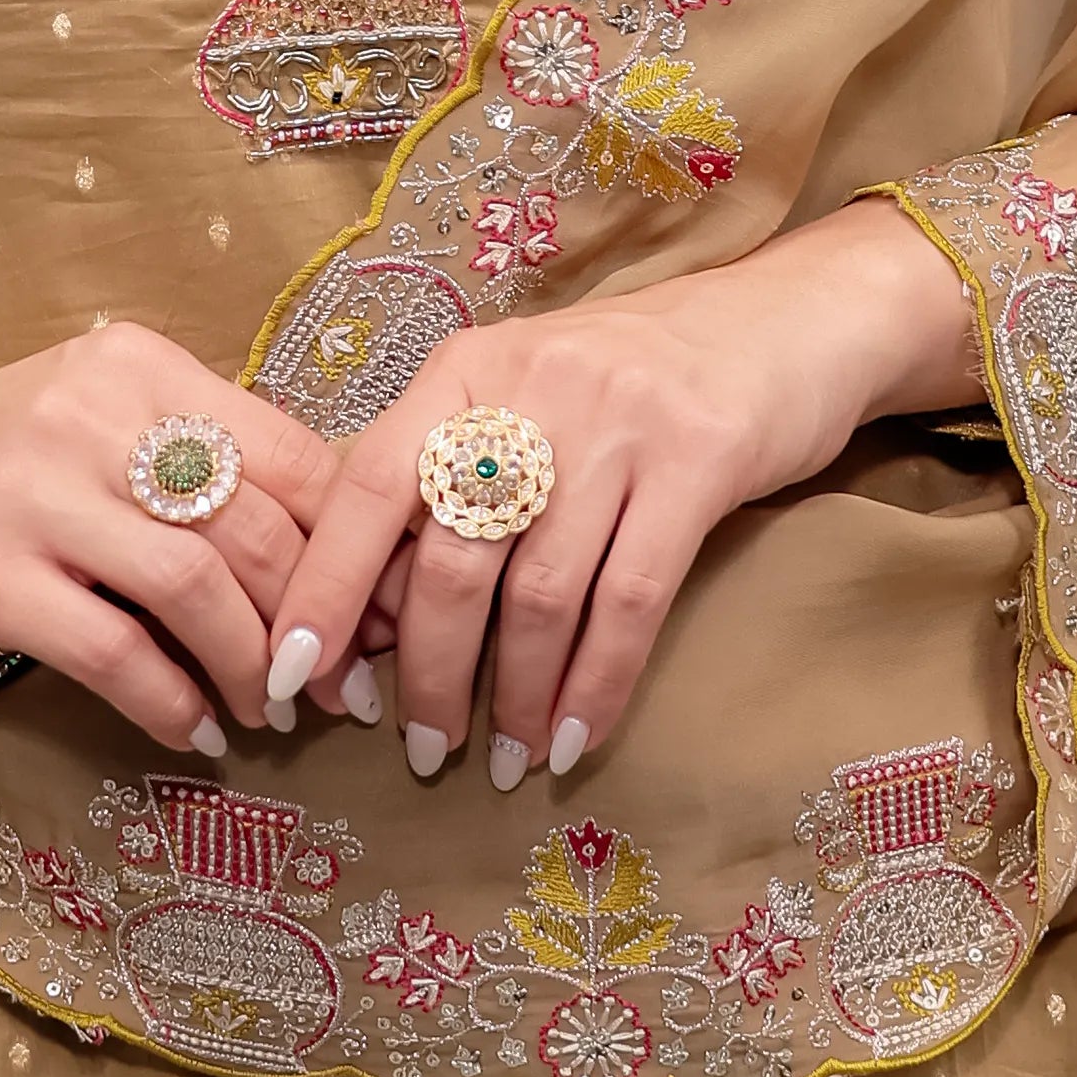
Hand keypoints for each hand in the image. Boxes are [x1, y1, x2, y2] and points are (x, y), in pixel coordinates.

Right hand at [0, 324, 341, 758]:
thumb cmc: (1, 456)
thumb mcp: (104, 419)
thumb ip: (205, 462)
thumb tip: (342, 561)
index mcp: (140, 366)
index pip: (290, 456)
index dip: (353, 548)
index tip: (384, 614)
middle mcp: (89, 415)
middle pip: (253, 527)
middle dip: (316, 621)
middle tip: (338, 685)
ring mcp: (30, 494)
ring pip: (193, 587)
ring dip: (250, 666)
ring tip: (267, 710)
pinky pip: (110, 651)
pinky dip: (168, 701)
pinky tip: (191, 730)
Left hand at [257, 201, 981, 784]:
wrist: (784, 319)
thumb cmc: (631, 377)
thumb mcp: (523, 397)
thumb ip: (449, 478)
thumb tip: (368, 610)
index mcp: (465, 372)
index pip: (365, 487)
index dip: (322, 588)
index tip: (292, 679)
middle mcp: (530, 390)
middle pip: (451, 559)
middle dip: (426, 673)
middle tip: (423, 750)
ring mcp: (617, 423)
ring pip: (538, 594)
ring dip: (512, 694)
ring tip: (502, 758)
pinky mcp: (698, 461)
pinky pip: (629, 601)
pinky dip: (594, 684)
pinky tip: (573, 738)